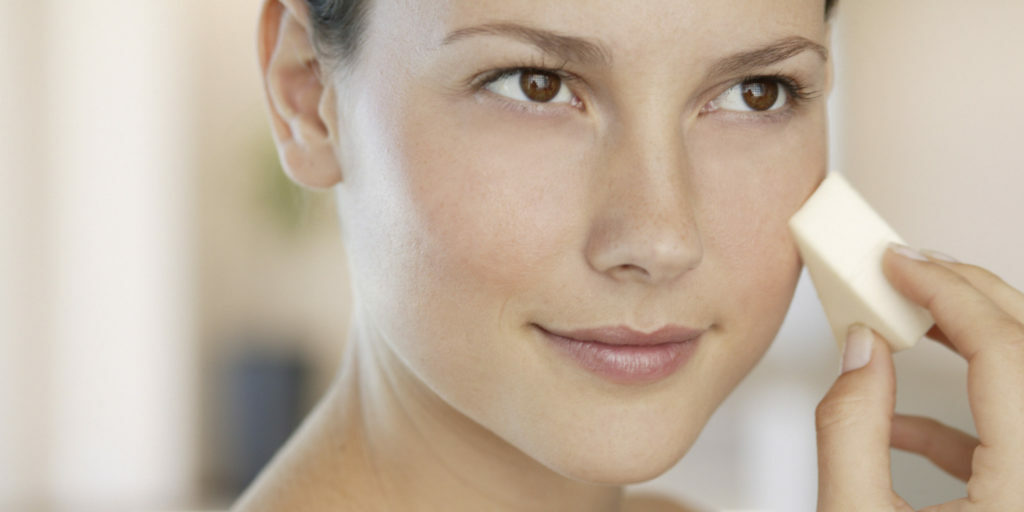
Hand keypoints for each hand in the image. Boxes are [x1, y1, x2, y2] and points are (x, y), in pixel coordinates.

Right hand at [815, 244, 1023, 510]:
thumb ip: (851, 429)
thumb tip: (860, 350)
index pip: (1006, 353)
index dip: (947, 294)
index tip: (898, 265)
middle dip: (970, 296)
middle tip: (913, 270)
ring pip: (1022, 381)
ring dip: (971, 343)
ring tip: (912, 319)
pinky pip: (1008, 436)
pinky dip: (957, 416)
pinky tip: (900, 421)